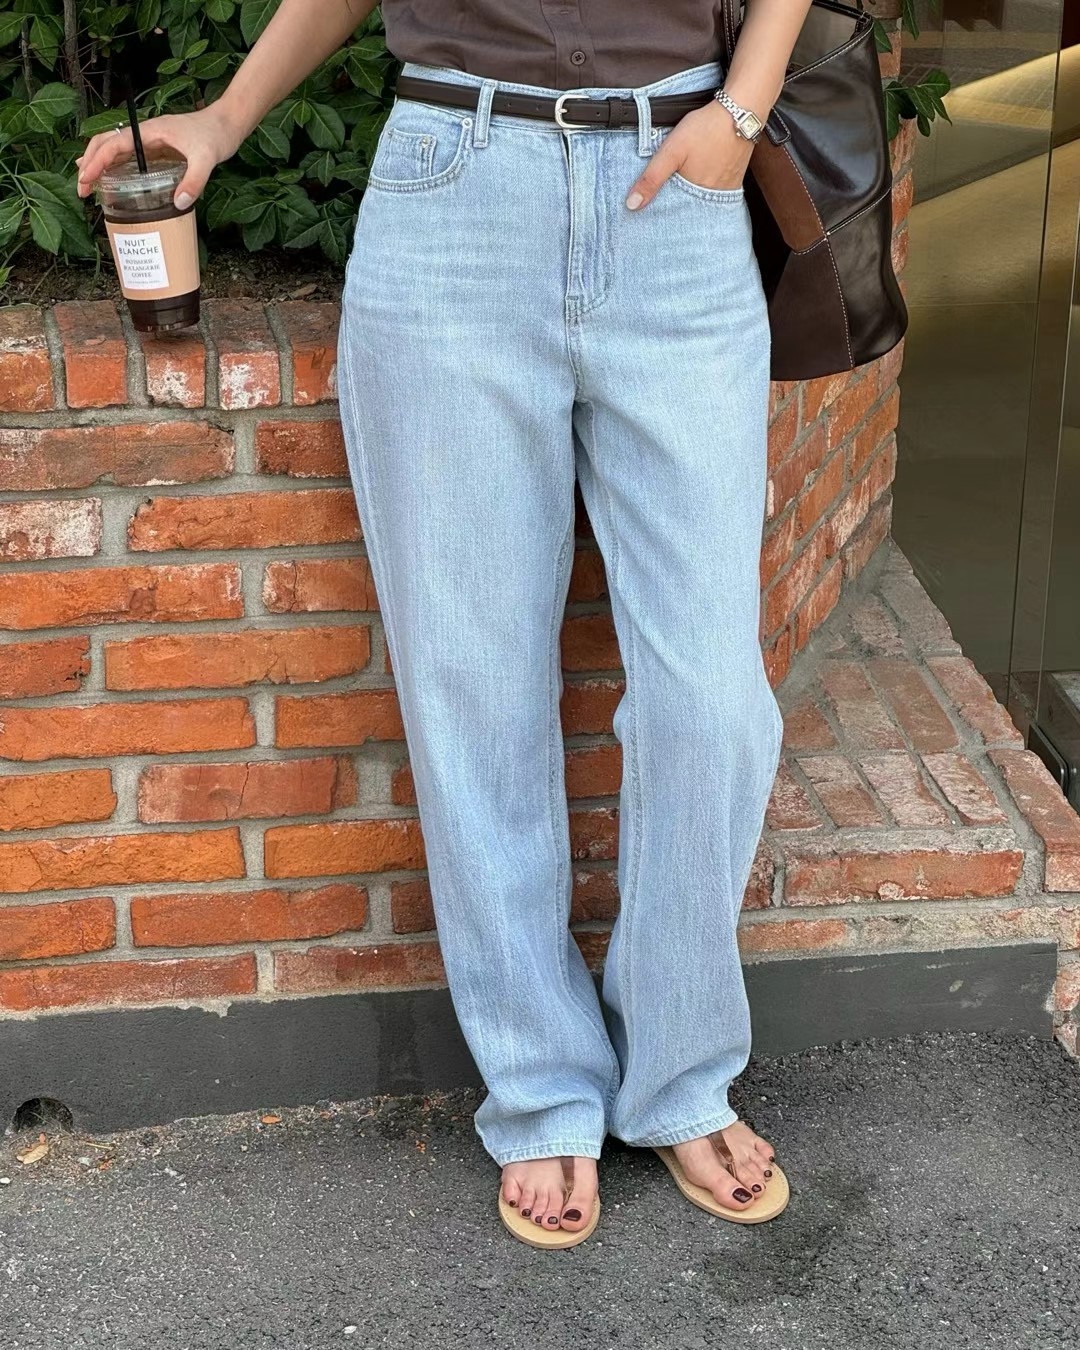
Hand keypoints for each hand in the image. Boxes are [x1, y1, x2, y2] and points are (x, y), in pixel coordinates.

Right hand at [76, 104, 243, 208]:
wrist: (227, 123)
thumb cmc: (216, 134)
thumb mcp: (207, 159)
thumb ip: (194, 181)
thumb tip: (179, 203)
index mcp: (150, 132)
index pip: (114, 144)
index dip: (97, 161)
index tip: (86, 178)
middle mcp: (146, 134)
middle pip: (107, 144)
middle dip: (90, 163)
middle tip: (82, 188)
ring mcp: (151, 141)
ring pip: (115, 149)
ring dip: (99, 164)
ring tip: (87, 183)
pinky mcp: (158, 149)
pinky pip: (130, 157)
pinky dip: (116, 167)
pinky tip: (112, 179)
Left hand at [625, 101, 756, 209]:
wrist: (741, 110)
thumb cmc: (706, 128)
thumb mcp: (672, 151)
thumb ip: (651, 178)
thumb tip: (631, 205)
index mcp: (697, 197)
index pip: (675, 215)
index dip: (662, 213)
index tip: (651, 214)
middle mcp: (713, 198)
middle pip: (690, 209)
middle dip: (677, 208)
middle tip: (665, 201)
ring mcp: (726, 188)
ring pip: (703, 200)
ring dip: (692, 198)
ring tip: (683, 189)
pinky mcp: (734, 178)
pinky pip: (716, 191)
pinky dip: (705, 188)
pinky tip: (700, 179)